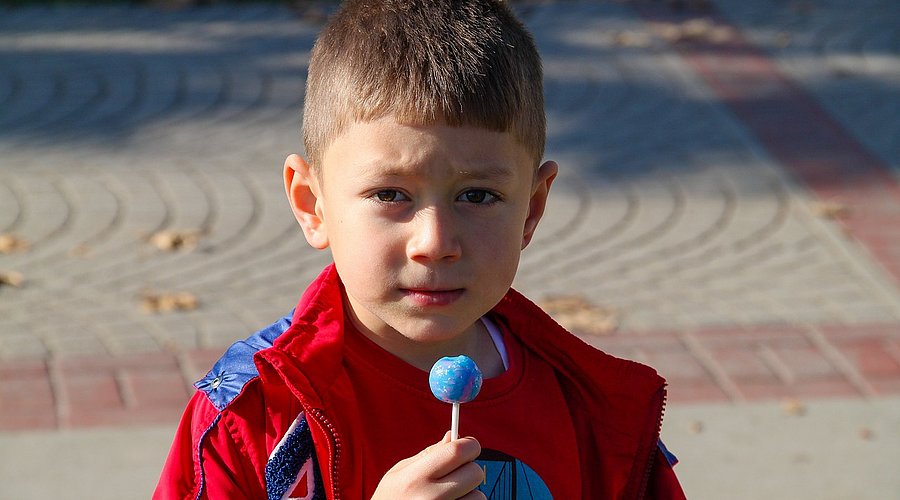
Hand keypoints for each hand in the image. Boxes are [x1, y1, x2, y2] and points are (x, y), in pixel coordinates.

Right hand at [371, 432, 485, 499]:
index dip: (468, 444)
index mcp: (416, 478)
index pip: (457, 451)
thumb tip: (454, 436)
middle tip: (455, 472)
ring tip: (449, 494)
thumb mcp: (399, 473)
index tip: (467, 445)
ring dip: (469, 492)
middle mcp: (431, 497)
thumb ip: (428, 454)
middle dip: (469, 468)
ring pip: (478, 495)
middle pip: (474, 472)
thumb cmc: (390, 498)